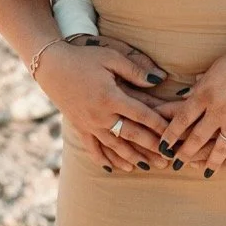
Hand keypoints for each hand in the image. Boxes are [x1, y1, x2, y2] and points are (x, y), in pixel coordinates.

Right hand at [34, 39, 169, 172]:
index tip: (173, 135)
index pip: (141, 115)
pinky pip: (93, 148)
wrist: (52, 66)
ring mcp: (88, 124)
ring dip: (131, 157)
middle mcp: (100, 115)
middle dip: (151, 147)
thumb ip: (135, 70)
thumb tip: (159, 79)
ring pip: (114, 146)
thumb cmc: (84, 58)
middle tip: (167, 159)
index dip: (159, 125)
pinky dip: (104, 159)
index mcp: (111, 97)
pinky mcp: (79, 127)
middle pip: (131, 134)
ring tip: (147, 166)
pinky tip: (114, 168)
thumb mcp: (111, 57)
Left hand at [157, 38, 225, 176]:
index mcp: (205, 94)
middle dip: (184, 154)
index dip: (170, 135)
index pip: (182, 120)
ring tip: (205, 173)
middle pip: (196, 138)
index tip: (162, 146)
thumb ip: (199, 85)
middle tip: (176, 164)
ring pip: (219, 149)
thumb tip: (183, 95)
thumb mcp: (214, 69)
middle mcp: (218, 111)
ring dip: (210, 163)